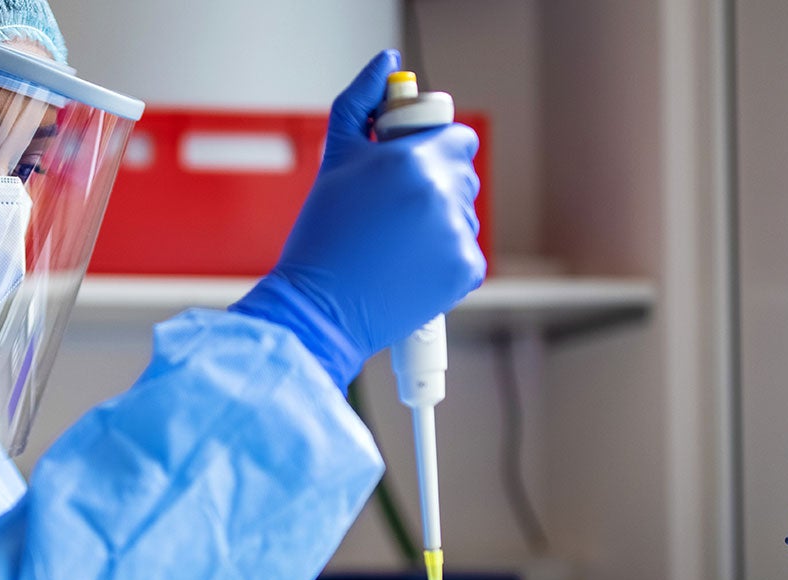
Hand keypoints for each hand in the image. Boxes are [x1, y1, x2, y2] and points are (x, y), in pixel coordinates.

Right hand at [229, 49, 484, 386]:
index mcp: (414, 160)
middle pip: (463, 174)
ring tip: (395, 241)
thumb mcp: (336, 158)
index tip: (409, 164)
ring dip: (439, 221)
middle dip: (435, 184)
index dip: (433, 147)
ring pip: (463, 213)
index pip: (458, 137)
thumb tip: (387, 64)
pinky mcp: (467, 270)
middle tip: (393, 209)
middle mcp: (443, 194)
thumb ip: (362, 102)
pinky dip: (443, 258)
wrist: (320, 308)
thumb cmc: (322, 235)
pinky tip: (407, 265)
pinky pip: (466, 251)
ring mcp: (459, 234)